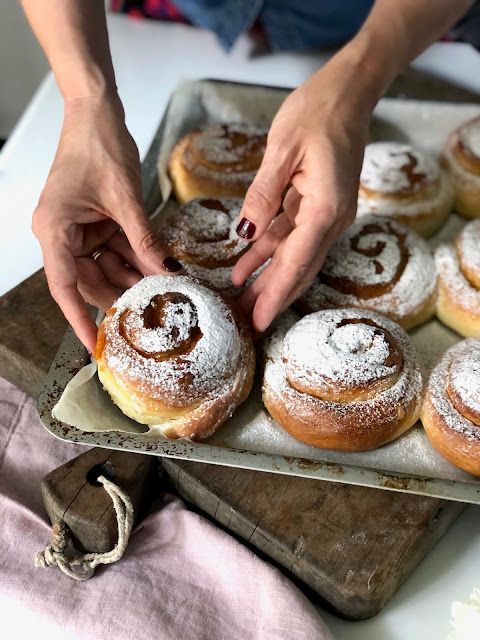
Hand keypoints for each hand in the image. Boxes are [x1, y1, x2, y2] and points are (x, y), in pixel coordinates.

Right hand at [32, 95, 180, 351]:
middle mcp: (62, 235)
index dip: (79, 319)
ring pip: (106, 268)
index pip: (64, 286)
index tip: (95, 346)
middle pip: (90, 281)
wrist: (98, 112)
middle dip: (121, 296)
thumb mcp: (126, 199)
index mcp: (54, 230)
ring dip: (133, 278)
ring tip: (163, 294)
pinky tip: (161, 270)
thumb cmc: (100, 146)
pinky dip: (137, 259)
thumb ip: (145, 241)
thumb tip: (169, 275)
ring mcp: (79, 230)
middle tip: (152, 316)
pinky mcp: (96, 223)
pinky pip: (116, 250)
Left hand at [231, 56, 371, 331]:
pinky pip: (289, 236)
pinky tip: (245, 267)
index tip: (260, 321)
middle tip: (246, 324)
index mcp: (325, 208)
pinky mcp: (317, 205)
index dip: (276, 294)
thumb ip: (263, 196)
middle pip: (297, 268)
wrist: (348, 92)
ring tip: (241, 303)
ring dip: (267, 279)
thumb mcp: (282, 150)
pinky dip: (267, 252)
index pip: (296, 262)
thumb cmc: (317, 111)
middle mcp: (331, 218)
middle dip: (271, 297)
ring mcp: (326, 213)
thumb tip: (244, 235)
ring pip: (293, 256)